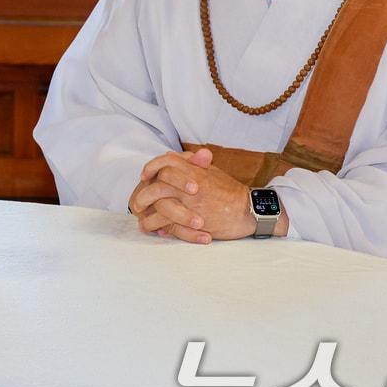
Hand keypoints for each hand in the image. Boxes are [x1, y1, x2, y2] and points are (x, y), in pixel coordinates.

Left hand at [129, 148, 270, 242]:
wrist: (249, 211)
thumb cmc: (230, 191)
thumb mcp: (211, 171)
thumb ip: (190, 164)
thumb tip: (169, 155)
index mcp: (194, 170)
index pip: (166, 162)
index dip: (152, 167)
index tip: (144, 176)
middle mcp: (191, 185)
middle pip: (157, 186)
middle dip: (143, 196)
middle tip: (137, 204)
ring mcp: (192, 203)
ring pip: (160, 208)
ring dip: (148, 217)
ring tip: (142, 222)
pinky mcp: (195, 221)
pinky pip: (170, 225)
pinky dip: (161, 229)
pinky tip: (157, 232)